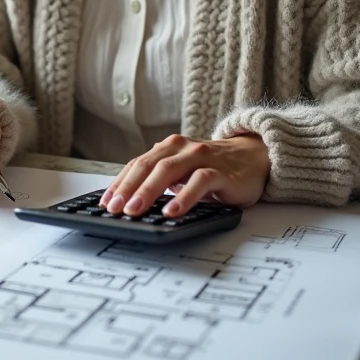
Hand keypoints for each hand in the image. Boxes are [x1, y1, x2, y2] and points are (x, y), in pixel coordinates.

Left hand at [100, 133, 269, 217]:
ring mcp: (202, 157)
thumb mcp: (183, 173)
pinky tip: (172, 211)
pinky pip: (200, 182)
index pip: (137, 164)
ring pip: (169, 170)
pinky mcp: (221, 171)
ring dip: (149, 191)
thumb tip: (130, 204)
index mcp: (168, 148)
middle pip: (148, 166)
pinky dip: (184, 196)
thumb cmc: (213, 169)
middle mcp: (182, 148)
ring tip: (135, 210)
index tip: (105, 202)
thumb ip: (161, 182)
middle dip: (128, 188)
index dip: (120, 183)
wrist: (254, 157)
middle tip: (114, 208)